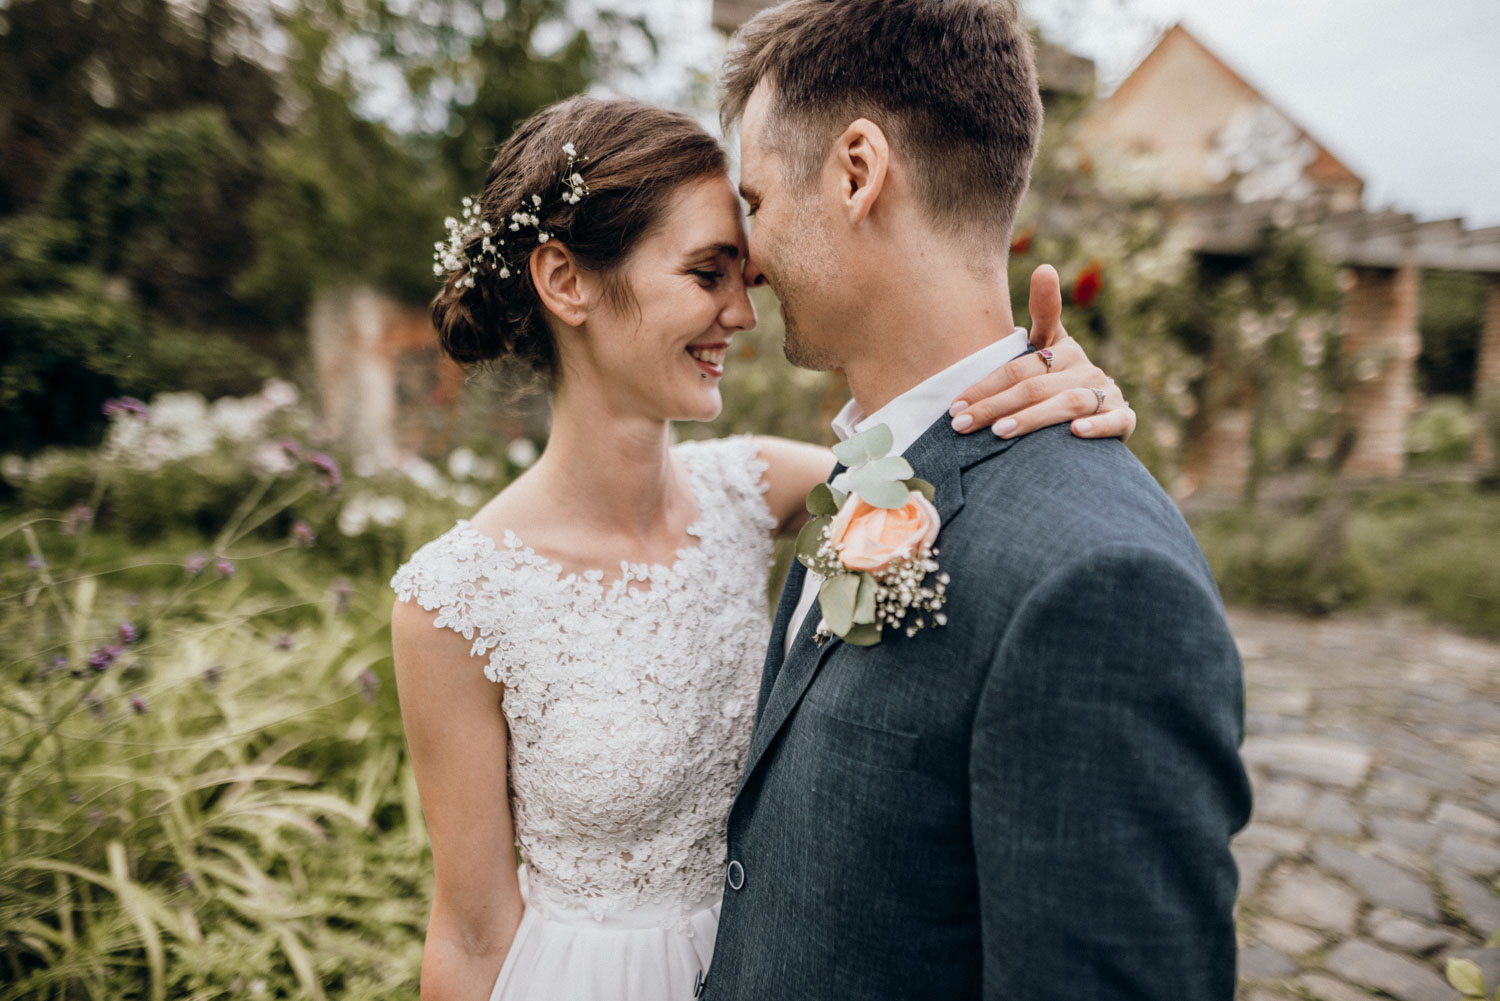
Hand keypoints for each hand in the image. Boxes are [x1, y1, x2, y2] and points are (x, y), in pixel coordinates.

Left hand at [947, 264, 1135, 440]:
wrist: (1105, 413)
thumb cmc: (1063, 379)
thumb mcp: (1051, 346)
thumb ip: (1043, 313)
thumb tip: (1044, 267)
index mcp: (1066, 352)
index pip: (1020, 367)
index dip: (986, 385)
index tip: (955, 403)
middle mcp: (1087, 371)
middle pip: (1036, 387)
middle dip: (995, 406)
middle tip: (961, 424)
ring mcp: (1108, 395)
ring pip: (1068, 405)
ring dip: (1033, 418)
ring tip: (999, 432)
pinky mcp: (1125, 419)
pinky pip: (1114, 422)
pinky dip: (1096, 427)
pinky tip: (1074, 433)